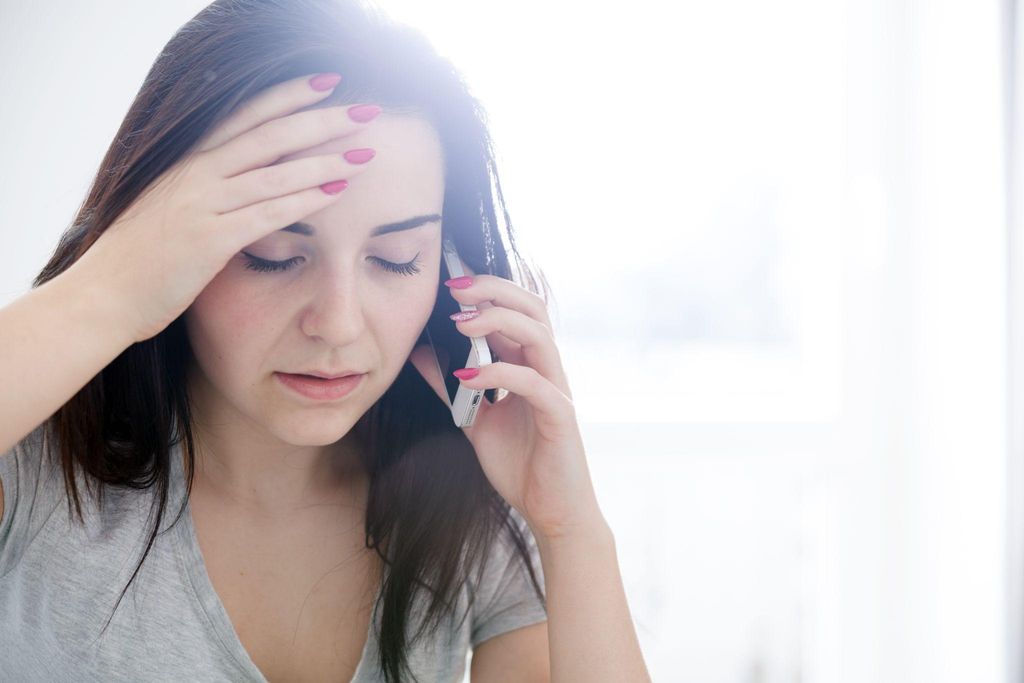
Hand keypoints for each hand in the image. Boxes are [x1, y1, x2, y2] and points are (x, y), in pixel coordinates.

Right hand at [72, 72, 380, 343]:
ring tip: (365, 153)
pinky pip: (267, 214)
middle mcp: (197, 174)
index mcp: (189, 162)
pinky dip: (305, 201)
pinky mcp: (209, 241)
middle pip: (271, 135)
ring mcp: (203, 205)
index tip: (327, 83)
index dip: (289, 96)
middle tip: (366, 110)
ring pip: (275, 172)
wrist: (103, 297)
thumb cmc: (141, 258)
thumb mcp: (173, 207)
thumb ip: (207, 189)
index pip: (247, 116)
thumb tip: (245, 179)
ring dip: (325, 160)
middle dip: (322, 120)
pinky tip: (337, 192)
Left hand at [409, 270, 606, 541]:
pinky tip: (469, 377)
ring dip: (498, 321)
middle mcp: (547, 369)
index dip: (485, 290)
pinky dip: (500, 373)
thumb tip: (421, 355)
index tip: (448, 281)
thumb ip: (452, 387)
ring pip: (538, 335)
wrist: (551, 512)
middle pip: (532, 308)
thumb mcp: (474, 420)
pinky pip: (534, 383)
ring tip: (461, 324)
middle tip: (455, 287)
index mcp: (529, 365)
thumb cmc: (521, 464)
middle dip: (494, 290)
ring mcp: (556, 390)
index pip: (514, 310)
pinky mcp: (560, 416)